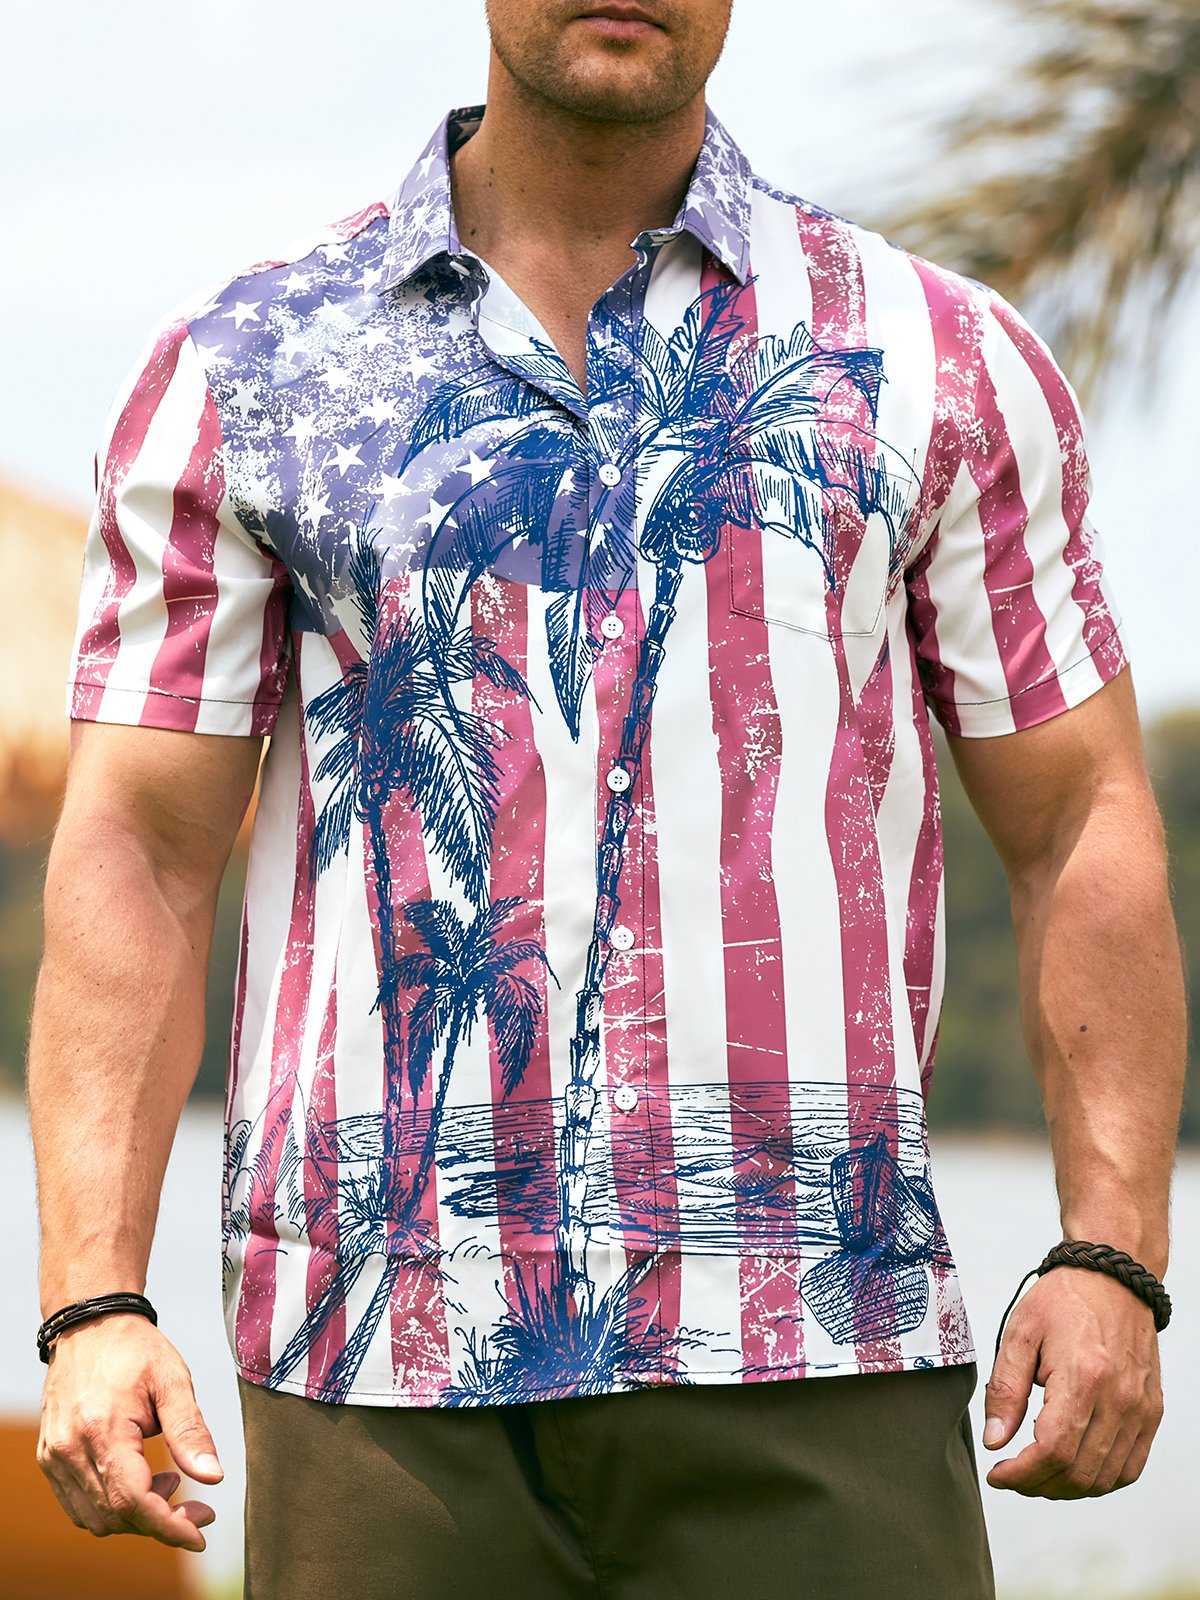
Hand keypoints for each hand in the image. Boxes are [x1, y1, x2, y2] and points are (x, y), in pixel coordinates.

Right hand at [37, 1314, 222, 1548]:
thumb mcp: (173, 1382)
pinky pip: (78, 1504)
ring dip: (136, 1516)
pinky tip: (140, 1480)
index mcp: (103, 1430)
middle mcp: (71, 1450)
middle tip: (197, 1507)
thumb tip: (213, 1477)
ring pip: (95, 1518)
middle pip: (115, 1516)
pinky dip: (112, 1506)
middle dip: (160, 1522)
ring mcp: (55, 1456)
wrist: (90, 1325)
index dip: (168, 1527)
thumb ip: (191, 1432)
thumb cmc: (135, 1350)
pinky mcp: (50, 1457)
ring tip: (169, 1484)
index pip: (133, 1502)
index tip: (200, 1534)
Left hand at [982, 1267, 1163, 1497]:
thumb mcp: (1020, 1333)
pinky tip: (1073, 1468)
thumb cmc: (1065, 1299)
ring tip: (1038, 1473)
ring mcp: (1140, 1409)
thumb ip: (1004, 1389)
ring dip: (1066, 1487)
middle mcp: (1118, 1398)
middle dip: (1038, 1484)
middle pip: (1079, 1472)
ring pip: (1105, 1478)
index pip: (1053, 1450)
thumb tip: (995, 1440)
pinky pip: (1130, 1467)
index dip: (1022, 1473)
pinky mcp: (1150, 1412)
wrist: (1112, 1279)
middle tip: (1012, 1475)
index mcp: (1084, 1376)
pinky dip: (1100, 1479)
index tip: (998, 1474)